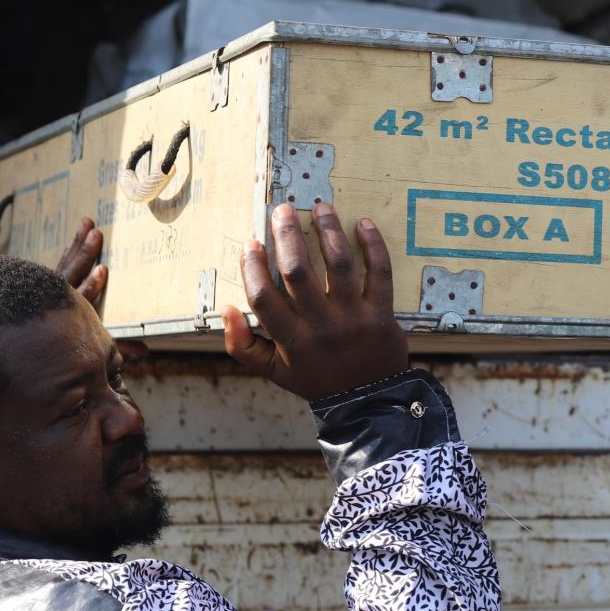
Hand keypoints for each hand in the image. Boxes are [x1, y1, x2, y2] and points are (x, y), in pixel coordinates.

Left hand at [58, 217, 148, 358]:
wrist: (35, 347)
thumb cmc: (73, 346)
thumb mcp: (97, 349)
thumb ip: (119, 347)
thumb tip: (145, 351)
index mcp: (72, 316)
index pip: (82, 298)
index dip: (92, 285)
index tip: (102, 269)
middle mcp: (58, 301)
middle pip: (71, 274)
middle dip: (84, 253)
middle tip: (95, 232)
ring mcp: (50, 292)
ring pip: (65, 265)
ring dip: (76, 245)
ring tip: (86, 223)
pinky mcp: (47, 287)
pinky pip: (60, 267)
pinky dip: (68, 254)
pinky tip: (72, 243)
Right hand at [221, 204, 408, 400]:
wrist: (369, 402)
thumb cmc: (318, 379)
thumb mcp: (274, 372)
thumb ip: (242, 345)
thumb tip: (227, 308)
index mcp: (291, 341)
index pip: (263, 296)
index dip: (253, 267)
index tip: (251, 244)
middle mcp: (321, 327)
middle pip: (298, 271)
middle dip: (287, 235)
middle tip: (282, 210)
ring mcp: (354, 319)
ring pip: (339, 265)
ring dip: (328, 231)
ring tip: (320, 208)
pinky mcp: (382, 314)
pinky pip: (379, 273)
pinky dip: (373, 246)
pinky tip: (363, 224)